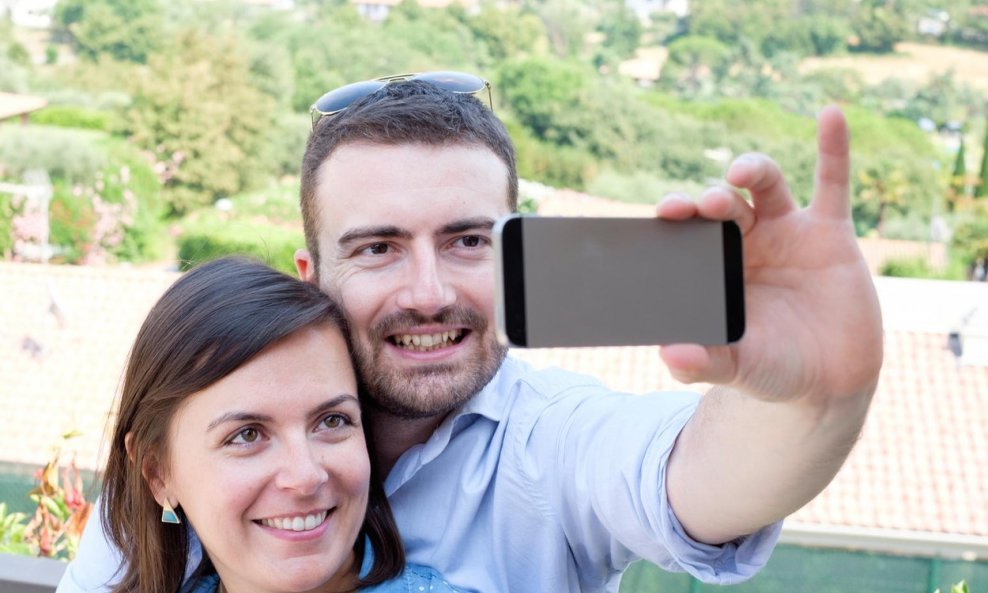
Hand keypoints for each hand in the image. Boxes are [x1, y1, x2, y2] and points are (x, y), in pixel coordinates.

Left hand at [656, 105, 882, 404]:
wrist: (830, 381)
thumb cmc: (774, 370)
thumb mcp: (739, 367)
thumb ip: (705, 362)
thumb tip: (670, 356)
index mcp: (714, 267)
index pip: (688, 231)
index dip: (678, 216)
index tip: (666, 211)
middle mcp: (746, 242)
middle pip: (723, 204)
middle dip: (712, 199)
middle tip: (706, 206)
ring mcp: (787, 232)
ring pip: (765, 185)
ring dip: (752, 170)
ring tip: (740, 171)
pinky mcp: (830, 233)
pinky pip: (832, 182)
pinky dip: (833, 148)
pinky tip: (830, 115)